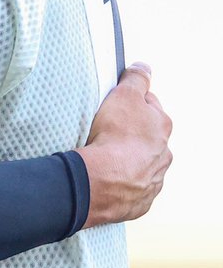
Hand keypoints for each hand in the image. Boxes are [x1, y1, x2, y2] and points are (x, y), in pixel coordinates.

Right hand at [77, 62, 172, 226]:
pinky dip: (122, 182)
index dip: (131, 102)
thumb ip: (136, 79)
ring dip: (128, 159)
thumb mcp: (125, 95)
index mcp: (162, 126)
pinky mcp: (140, 200)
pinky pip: (131, 187)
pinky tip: (106, 177)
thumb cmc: (115, 136)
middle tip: (107, 130)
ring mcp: (153, 179)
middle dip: (131, 132)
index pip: (149, 105)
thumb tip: (144, 67)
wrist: (104, 181)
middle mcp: (164, 153)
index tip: (116, 104)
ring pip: (142, 163)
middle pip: (147, 136)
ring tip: (104, 156)